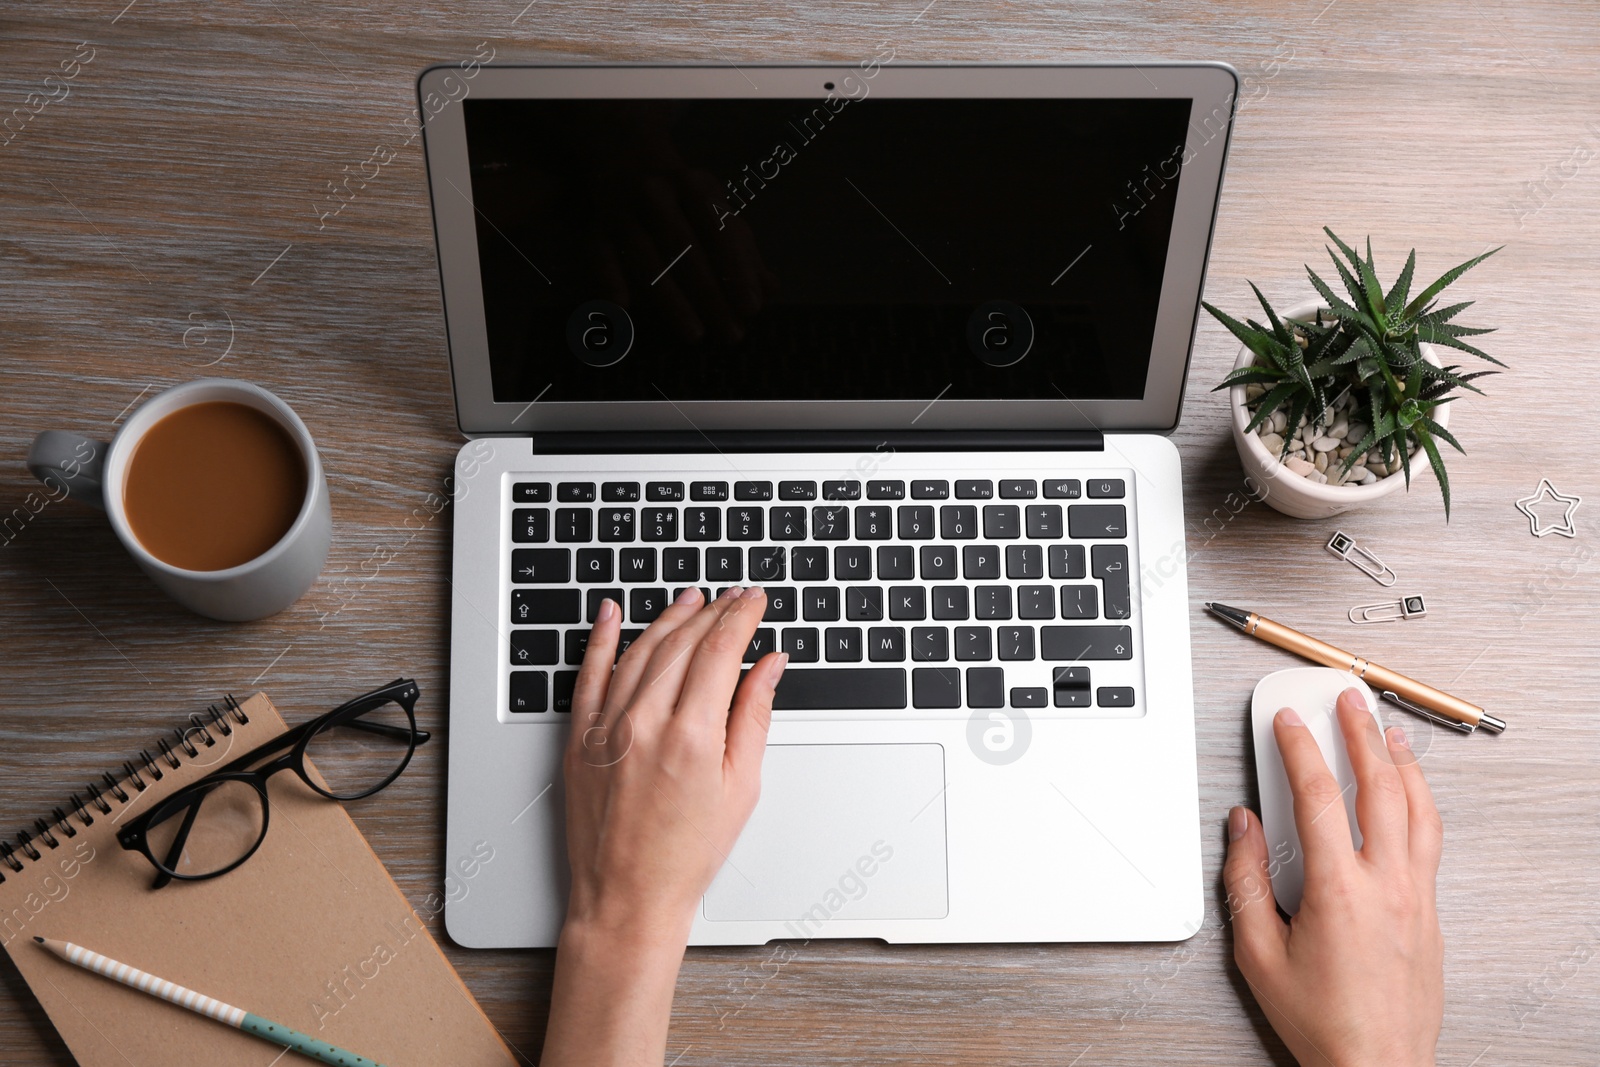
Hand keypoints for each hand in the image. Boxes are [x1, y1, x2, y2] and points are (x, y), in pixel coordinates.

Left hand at [542, 586, 785, 1066]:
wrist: (627, 899)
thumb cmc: (686, 856)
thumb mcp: (740, 788)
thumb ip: (753, 717)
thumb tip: (768, 666)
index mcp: (691, 736)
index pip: (719, 651)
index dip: (740, 617)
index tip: (753, 601)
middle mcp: (644, 724)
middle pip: (681, 644)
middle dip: (712, 611)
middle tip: (732, 596)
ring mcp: (606, 730)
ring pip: (638, 652)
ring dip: (667, 619)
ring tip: (690, 600)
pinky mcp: (579, 740)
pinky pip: (588, 677)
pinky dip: (600, 640)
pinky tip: (610, 614)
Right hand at [1224, 688, 1443, 1066]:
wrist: (1377, 1066)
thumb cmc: (1320, 1020)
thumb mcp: (1257, 953)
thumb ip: (1245, 881)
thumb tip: (1242, 827)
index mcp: (1339, 891)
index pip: (1317, 797)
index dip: (1301, 749)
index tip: (1289, 721)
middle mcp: (1386, 886)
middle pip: (1379, 788)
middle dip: (1362, 735)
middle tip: (1349, 701)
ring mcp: (1416, 898)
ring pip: (1419, 811)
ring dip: (1402, 763)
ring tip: (1389, 732)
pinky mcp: (1431, 914)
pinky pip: (1430, 841)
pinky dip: (1419, 803)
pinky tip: (1409, 793)